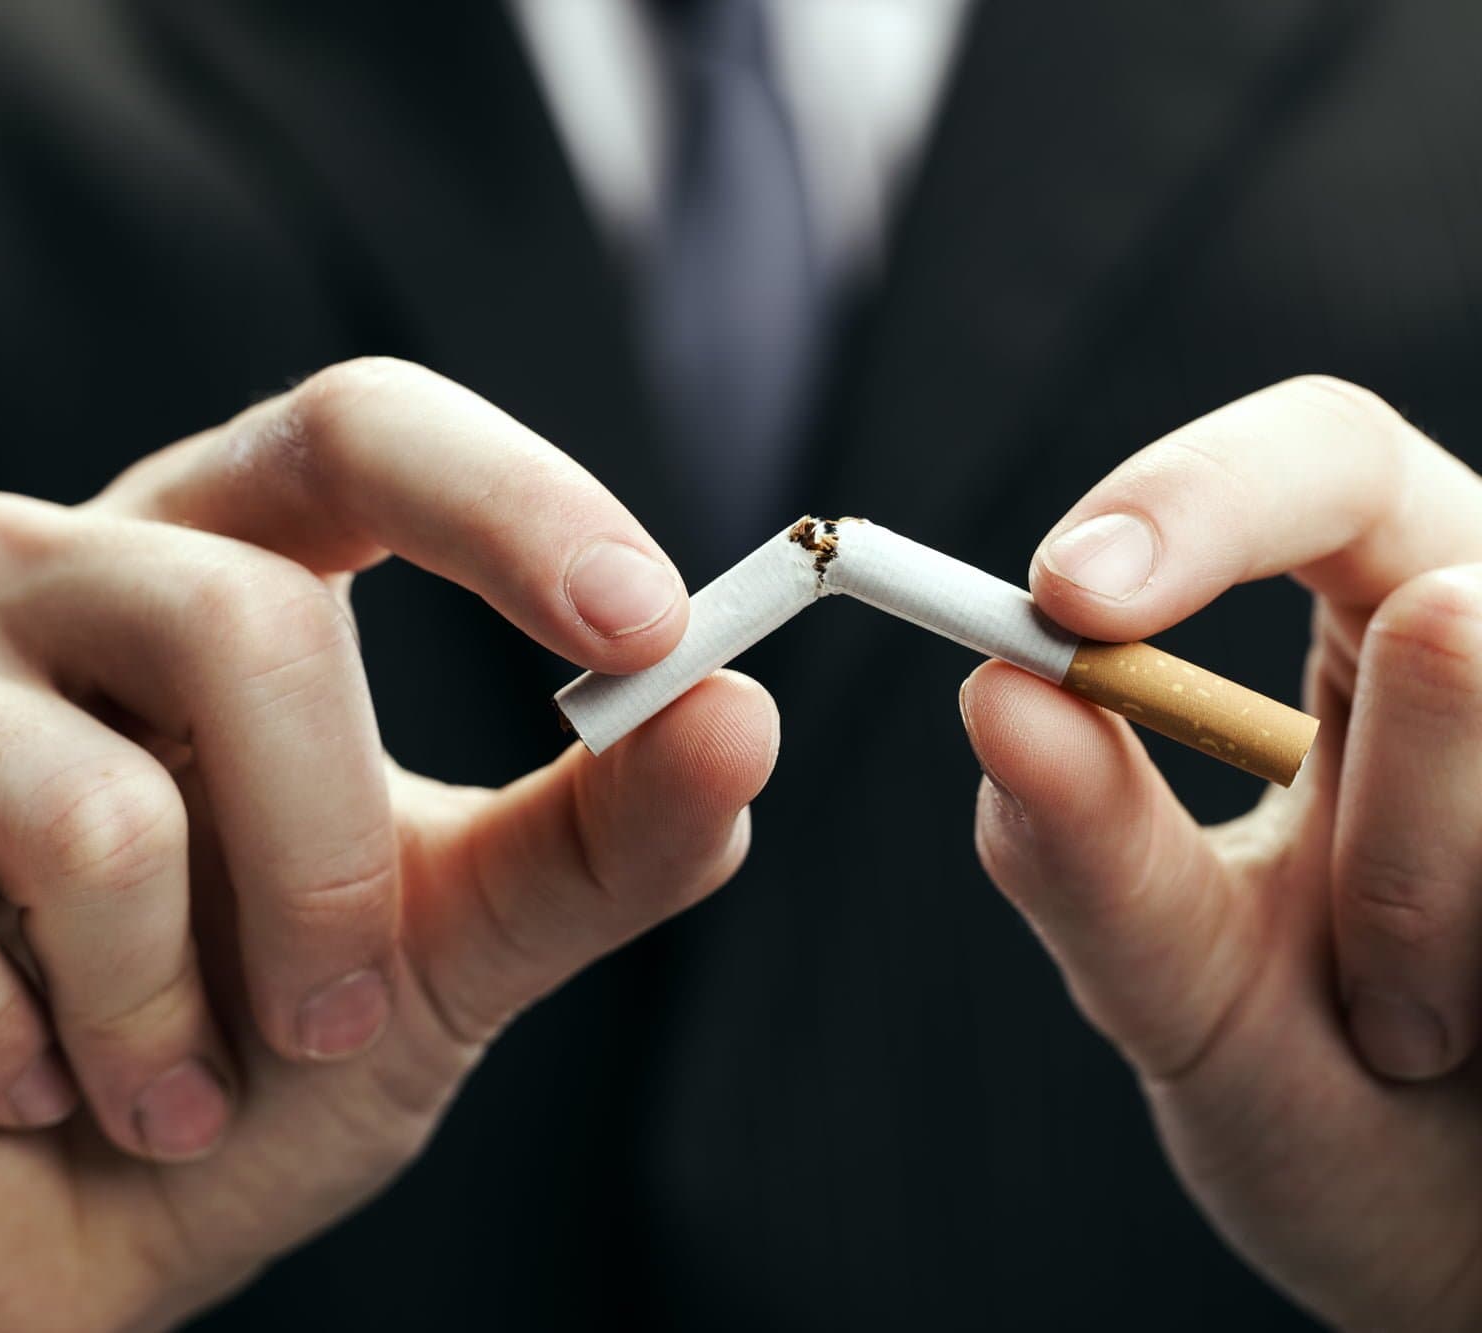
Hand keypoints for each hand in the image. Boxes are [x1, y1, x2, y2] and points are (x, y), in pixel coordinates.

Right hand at [0, 359, 777, 1331]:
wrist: (11, 1237)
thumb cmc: (226, 1061)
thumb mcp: (435, 961)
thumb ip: (585, 850)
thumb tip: (738, 725)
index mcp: (202, 564)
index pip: (355, 431)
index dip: (506, 500)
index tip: (640, 623)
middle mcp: (25, 570)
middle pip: (238, 620)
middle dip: (322, 878)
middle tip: (321, 1032)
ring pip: (85, 803)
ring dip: (157, 1016)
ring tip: (149, 1088)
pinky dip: (2, 1056)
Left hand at [960, 376, 1481, 1330]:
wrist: (1478, 1246)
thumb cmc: (1334, 1101)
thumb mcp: (1182, 988)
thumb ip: (1087, 852)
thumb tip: (998, 691)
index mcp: (1380, 623)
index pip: (1316, 455)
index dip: (1200, 496)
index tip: (1071, 596)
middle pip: (1454, 609)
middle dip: (1393, 836)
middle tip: (1375, 1006)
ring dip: (1433, 935)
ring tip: (1425, 1035)